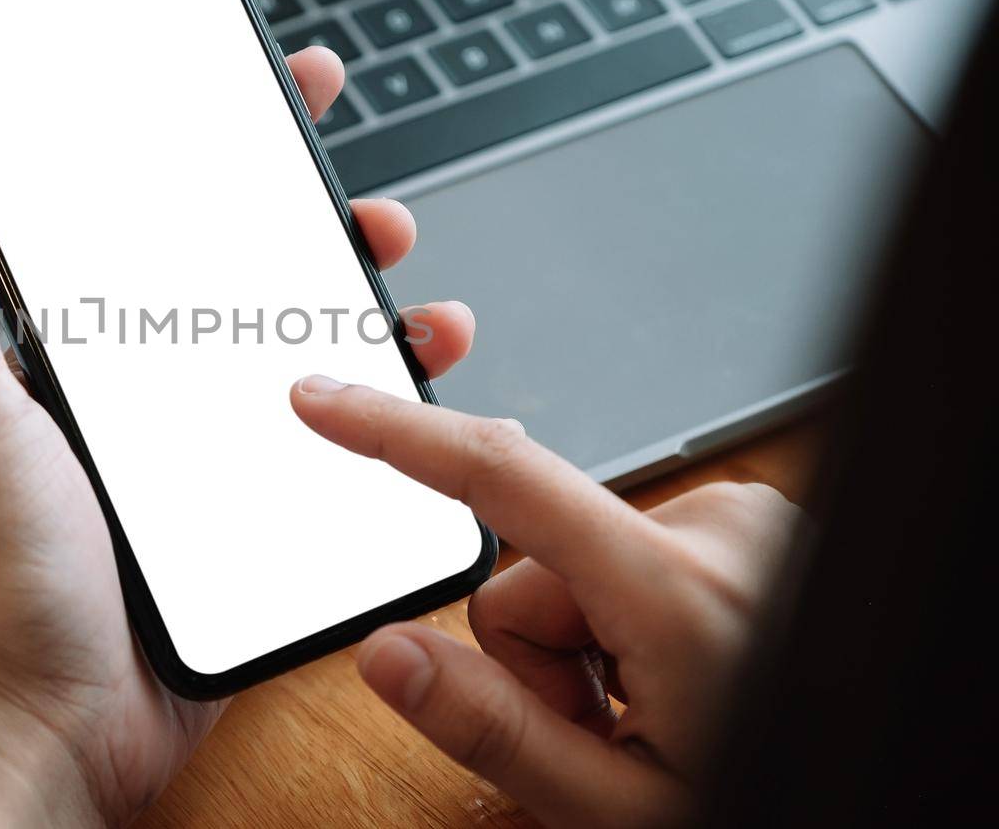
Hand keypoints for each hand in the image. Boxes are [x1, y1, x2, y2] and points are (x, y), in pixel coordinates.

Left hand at [0, 48, 479, 827]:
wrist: (46, 721)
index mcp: (82, 350)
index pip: (158, 219)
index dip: (221, 150)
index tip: (281, 92)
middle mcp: (148, 394)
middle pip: (253, 282)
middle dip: (321, 232)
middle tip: (374, 213)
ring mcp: (207, 458)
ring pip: (310, 362)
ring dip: (375, 323)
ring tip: (424, 307)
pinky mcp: (255, 522)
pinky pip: (335, 456)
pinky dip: (388, 423)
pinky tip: (422, 403)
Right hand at [290, 383, 804, 827]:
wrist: (864, 778)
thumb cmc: (765, 797)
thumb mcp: (618, 808)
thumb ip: (492, 729)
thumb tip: (385, 652)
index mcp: (680, 590)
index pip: (502, 480)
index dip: (396, 434)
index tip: (325, 402)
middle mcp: (715, 527)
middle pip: (531, 569)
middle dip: (540, 656)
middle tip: (606, 732)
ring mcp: (738, 524)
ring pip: (578, 570)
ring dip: (589, 646)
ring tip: (652, 713)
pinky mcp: (744, 528)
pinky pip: (630, 560)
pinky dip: (633, 624)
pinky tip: (678, 679)